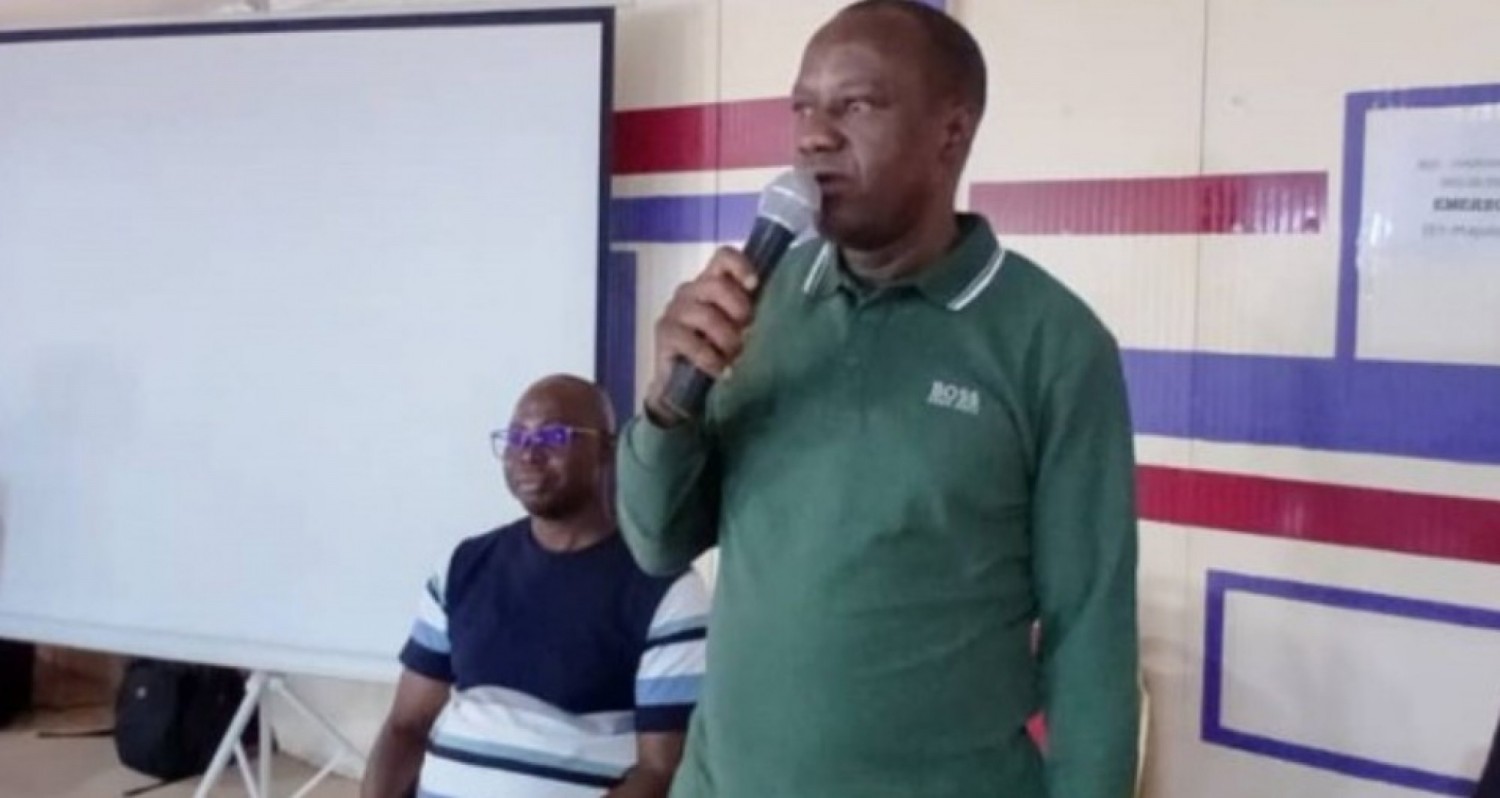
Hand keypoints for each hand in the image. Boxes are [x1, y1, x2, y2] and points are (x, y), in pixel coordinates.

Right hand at [645, 247, 758, 424]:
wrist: (688, 384)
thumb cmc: (720, 350)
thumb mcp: (740, 328)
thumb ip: (752, 312)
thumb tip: (780, 305)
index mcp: (713, 282)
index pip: (724, 257)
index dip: (740, 266)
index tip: (754, 286)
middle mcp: (692, 290)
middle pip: (716, 285)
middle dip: (738, 310)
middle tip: (746, 333)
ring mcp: (675, 309)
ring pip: (706, 315)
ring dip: (726, 339)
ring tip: (734, 357)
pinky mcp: (664, 332)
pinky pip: (689, 341)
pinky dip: (709, 358)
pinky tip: (721, 370)